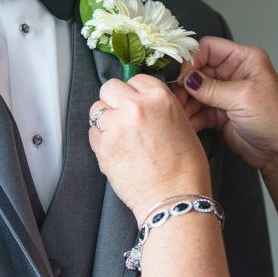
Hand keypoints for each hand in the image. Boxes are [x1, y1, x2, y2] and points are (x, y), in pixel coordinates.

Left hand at [89, 75, 210, 220]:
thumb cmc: (185, 167)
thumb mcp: (182, 124)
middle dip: (114, 101)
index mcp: (160, 98)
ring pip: (96, 109)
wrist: (175, 197)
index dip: (135, 92)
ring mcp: (117, 126)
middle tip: (123, 117)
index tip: (136, 102)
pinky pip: (92, 133)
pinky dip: (101, 140)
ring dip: (105, 120)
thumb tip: (140, 102)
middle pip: (109, 88)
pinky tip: (117, 151)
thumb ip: (158, 108)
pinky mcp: (103, 147)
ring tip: (120, 136)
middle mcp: (136, 107)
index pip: (136, 79)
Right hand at [173, 36, 277, 170]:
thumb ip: (211, 87)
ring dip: (186, 103)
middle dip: (185, 85)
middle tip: (176, 98)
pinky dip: (192, 117)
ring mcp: (227, 94)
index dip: (192, 60)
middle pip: (198, 70)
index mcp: (245, 59)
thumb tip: (186, 78)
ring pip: (196, 92)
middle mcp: (235, 73)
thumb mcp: (243, 97)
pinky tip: (188, 123)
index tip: (182, 76)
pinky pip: (199, 110)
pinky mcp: (221, 114)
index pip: (209, 48)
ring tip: (181, 113)